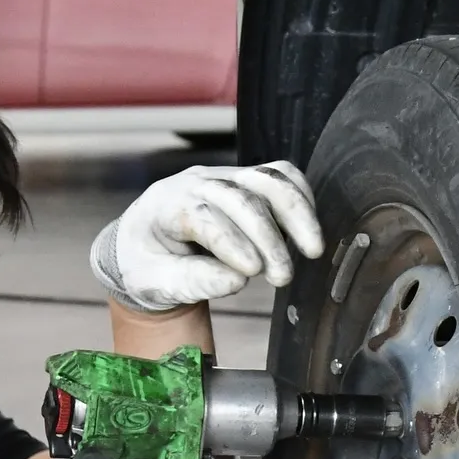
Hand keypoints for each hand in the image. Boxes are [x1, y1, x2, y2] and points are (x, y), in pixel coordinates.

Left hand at [90, 162, 324, 310]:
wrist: (147, 244)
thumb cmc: (149, 265)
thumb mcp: (156, 282)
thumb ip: (192, 281)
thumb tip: (236, 281)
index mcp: (166, 205)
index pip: (203, 216)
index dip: (230, 242)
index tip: (252, 272)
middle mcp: (197, 183)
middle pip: (240, 198)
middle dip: (267, 238)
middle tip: (282, 278)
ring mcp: (224, 177)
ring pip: (267, 180)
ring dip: (295, 214)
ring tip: (312, 250)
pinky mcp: (246, 181)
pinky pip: (280, 176)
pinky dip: (301, 197)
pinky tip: (309, 229)